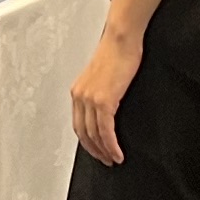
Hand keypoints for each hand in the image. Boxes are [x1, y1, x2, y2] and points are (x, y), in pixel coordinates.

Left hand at [71, 21, 142, 167]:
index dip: (88, 141)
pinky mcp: (103, 101)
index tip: (97, 150)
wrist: (121, 38)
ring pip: (94, 135)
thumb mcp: (104, 75)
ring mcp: (90, 99)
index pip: (79, 124)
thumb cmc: (117, 52)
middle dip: (95, 151)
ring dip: (104, 151)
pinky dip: (111, 145)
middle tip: (106, 161)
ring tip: (114, 160)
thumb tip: (108, 106)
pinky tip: (118, 153)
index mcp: (78, 91)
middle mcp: (80, 96)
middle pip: (83, 133)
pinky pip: (105, 130)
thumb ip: (101, 91)